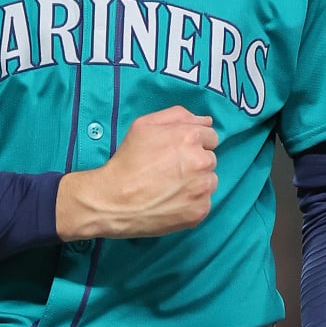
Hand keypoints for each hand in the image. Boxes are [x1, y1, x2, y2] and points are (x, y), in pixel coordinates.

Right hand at [57, 106, 218, 240]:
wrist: (114, 200)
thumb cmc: (128, 160)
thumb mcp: (144, 125)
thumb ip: (177, 115)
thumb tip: (206, 120)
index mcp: (191, 137)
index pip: (210, 136)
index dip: (193, 143)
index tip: (177, 152)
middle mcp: (202, 162)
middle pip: (210, 159)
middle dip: (195, 162)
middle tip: (170, 170)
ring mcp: (203, 189)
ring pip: (209, 181)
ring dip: (197, 182)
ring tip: (171, 187)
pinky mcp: (200, 211)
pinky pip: (204, 202)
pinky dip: (192, 202)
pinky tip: (172, 201)